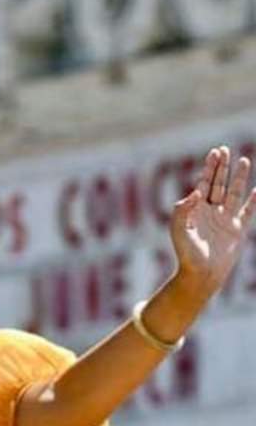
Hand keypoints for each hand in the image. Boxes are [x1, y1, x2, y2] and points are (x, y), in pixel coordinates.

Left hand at [170, 146, 255, 295]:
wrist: (201, 274)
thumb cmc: (186, 253)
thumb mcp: (178, 229)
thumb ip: (183, 209)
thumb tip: (197, 191)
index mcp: (196, 210)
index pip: (204, 183)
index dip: (209, 168)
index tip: (215, 152)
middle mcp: (211, 212)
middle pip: (218, 184)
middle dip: (222, 168)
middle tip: (225, 150)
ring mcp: (225, 220)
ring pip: (234, 194)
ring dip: (239, 178)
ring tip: (244, 160)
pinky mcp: (237, 231)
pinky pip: (247, 212)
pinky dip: (253, 202)